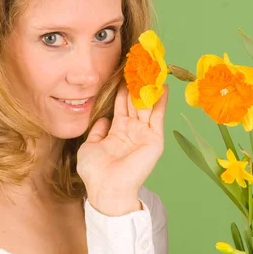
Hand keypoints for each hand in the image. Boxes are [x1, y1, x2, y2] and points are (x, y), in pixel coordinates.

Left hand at [77, 80, 167, 212]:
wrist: (106, 189)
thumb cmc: (95, 172)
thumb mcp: (90, 146)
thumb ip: (97, 131)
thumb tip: (102, 118)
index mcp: (117, 132)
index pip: (121, 106)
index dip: (121, 90)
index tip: (122, 72)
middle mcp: (132, 131)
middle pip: (135, 102)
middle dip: (135, 84)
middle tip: (137, 64)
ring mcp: (144, 135)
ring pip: (146, 106)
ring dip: (147, 88)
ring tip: (149, 69)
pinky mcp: (154, 139)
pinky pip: (157, 117)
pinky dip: (160, 101)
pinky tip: (161, 86)